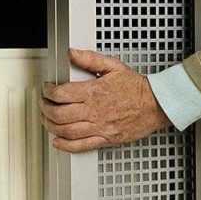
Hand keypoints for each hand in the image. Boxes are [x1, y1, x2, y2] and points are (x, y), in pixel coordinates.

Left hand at [40, 49, 169, 152]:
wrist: (157, 104)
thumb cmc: (137, 87)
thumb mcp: (113, 66)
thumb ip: (90, 59)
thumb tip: (72, 53)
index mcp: (94, 92)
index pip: (61, 94)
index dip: (48, 92)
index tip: (46, 89)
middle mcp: (95, 111)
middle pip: (60, 114)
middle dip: (45, 109)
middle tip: (43, 104)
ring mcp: (100, 127)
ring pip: (67, 131)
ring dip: (51, 126)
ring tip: (47, 120)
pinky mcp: (106, 139)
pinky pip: (82, 146)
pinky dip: (66, 146)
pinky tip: (58, 142)